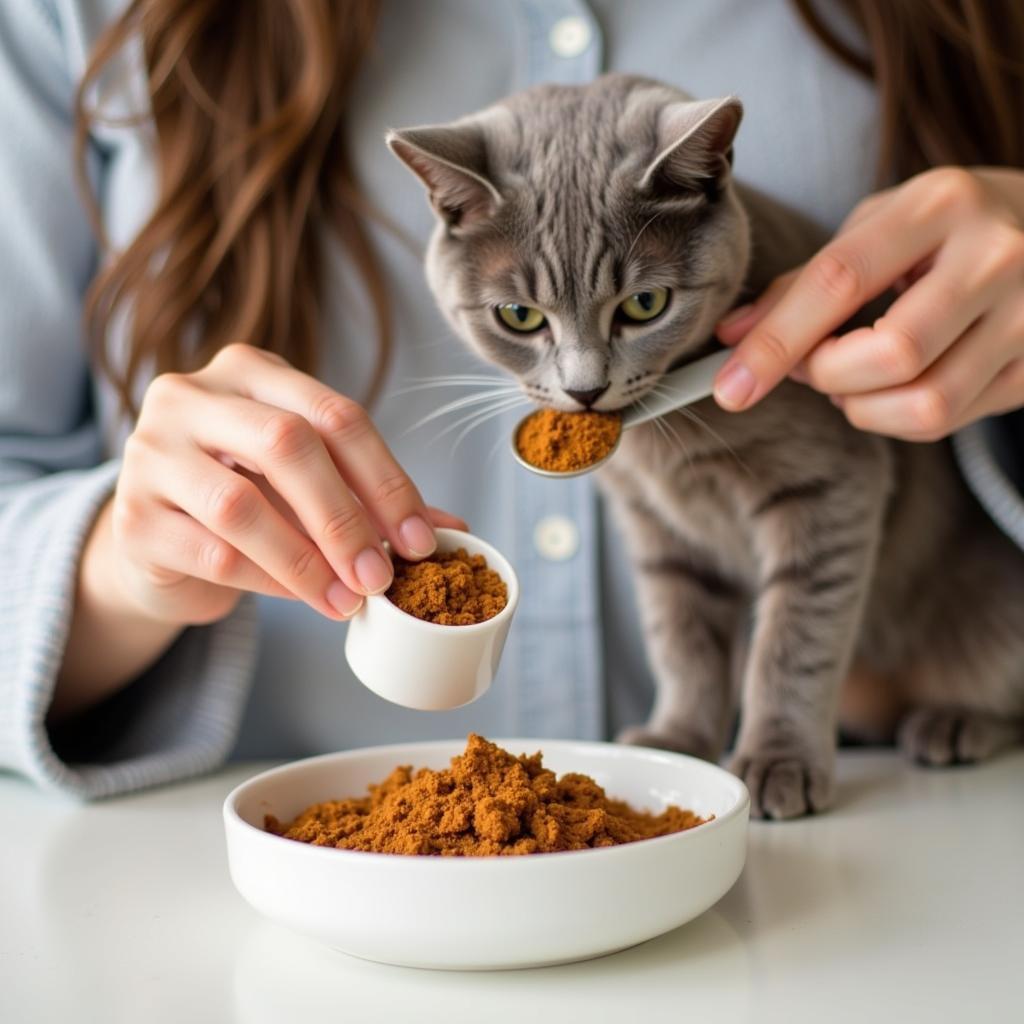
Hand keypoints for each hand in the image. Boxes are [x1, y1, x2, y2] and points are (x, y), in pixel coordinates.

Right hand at [104, 344, 464, 626]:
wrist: (161, 541)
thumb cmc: (250, 499)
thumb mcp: (310, 484)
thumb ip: (372, 498)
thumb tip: (452, 528)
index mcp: (251, 372)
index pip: (335, 414)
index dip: (386, 479)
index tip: (422, 540)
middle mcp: (192, 396)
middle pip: (288, 444)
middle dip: (346, 518)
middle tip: (383, 575)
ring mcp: (151, 452)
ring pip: (242, 507)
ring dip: (308, 562)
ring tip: (348, 600)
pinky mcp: (133, 517)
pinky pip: (213, 554)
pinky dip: (269, 582)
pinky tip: (304, 598)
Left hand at [713, 167, 1023, 440]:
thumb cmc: (950, 228)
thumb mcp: (879, 227)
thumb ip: (805, 282)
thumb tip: (732, 337)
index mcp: (940, 205)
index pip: (839, 281)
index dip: (774, 343)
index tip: (730, 387)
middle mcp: (995, 256)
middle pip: (890, 355)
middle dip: (828, 376)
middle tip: (814, 367)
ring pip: (925, 404)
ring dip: (864, 408)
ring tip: (853, 380)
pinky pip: (951, 422)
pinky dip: (900, 419)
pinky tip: (897, 388)